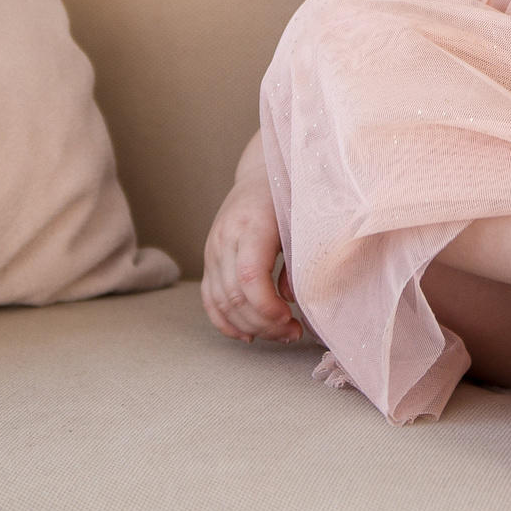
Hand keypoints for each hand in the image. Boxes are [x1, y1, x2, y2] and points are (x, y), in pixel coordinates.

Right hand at [200, 169, 301, 344]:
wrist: (260, 175)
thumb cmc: (289, 198)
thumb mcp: (301, 221)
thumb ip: (299, 258)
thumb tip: (291, 298)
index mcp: (252, 225)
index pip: (249, 276)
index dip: (267, 307)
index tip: (292, 318)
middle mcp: (225, 238)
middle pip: (234, 295)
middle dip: (264, 323)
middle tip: (293, 333)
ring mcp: (212, 251)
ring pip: (220, 302)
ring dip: (250, 327)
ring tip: (280, 335)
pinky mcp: (209, 261)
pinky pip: (209, 300)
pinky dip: (226, 323)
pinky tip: (248, 335)